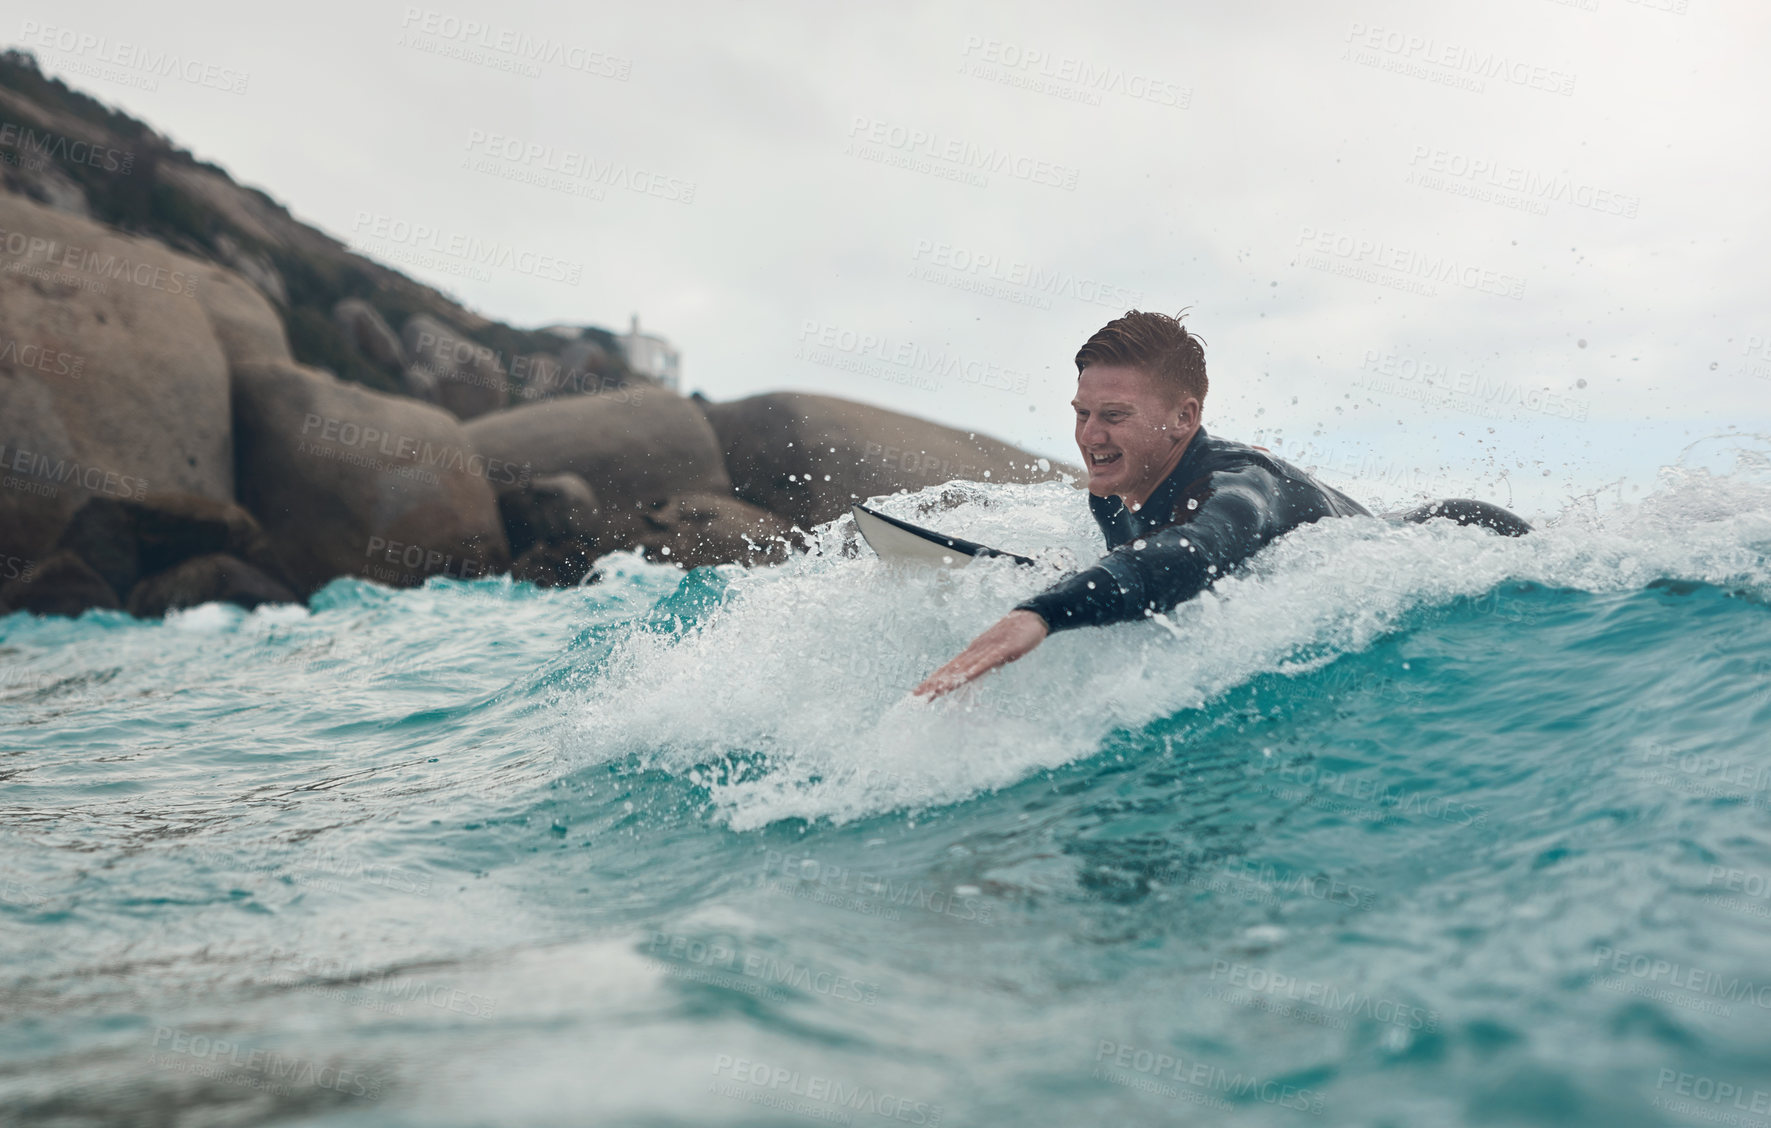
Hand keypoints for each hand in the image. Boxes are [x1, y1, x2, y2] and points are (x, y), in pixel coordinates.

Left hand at [912, 610, 1048, 699]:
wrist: (1030, 617)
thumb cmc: (1013, 637)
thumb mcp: (996, 655)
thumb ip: (983, 665)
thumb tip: (972, 675)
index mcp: (972, 655)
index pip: (948, 671)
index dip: (932, 683)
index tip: (917, 695)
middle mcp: (974, 652)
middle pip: (950, 671)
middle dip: (932, 685)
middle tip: (914, 697)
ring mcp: (987, 650)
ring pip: (964, 668)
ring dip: (948, 680)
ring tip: (933, 691)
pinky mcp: (1002, 650)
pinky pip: (986, 662)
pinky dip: (974, 670)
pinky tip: (964, 677)